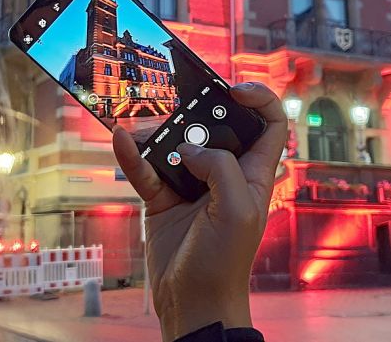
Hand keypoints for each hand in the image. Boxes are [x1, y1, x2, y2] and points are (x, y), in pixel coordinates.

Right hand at [112, 82, 286, 341]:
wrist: (193, 303)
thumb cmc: (225, 263)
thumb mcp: (237, 210)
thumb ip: (220, 168)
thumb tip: (189, 148)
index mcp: (253, 174)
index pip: (268, 125)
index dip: (259, 99)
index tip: (233, 88)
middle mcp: (223, 174)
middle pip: (214, 126)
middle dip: (197, 111)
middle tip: (180, 106)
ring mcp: (191, 184)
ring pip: (174, 144)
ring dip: (158, 132)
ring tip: (144, 125)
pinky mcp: (162, 198)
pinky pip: (145, 169)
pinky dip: (132, 155)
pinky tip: (121, 140)